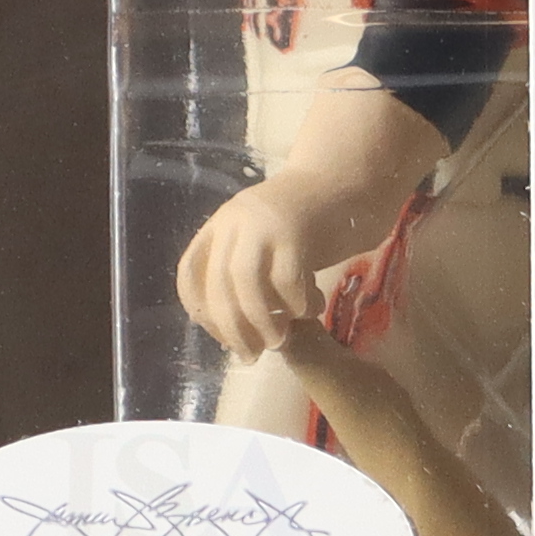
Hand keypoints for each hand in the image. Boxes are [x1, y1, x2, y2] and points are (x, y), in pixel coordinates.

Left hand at [178, 186, 332, 362]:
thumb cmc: (306, 221)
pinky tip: (312, 309)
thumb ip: (246, 273)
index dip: (202, 312)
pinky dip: (297, 304)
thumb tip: (236, 330)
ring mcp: (263, 223)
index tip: (222, 338)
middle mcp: (234, 221)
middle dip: (233, 329)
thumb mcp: (263, 241)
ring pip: (247, 285)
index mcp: (219, 225)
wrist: (344, 179)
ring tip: (280, 339)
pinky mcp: (295, 228)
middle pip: (218, 285)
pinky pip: (287, 280)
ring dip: (262, 321)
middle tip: (251, 356)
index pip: (190, 274)